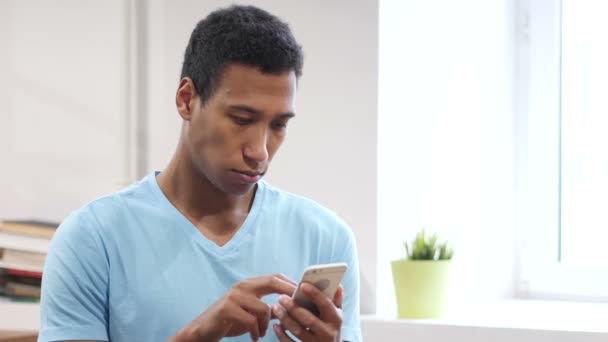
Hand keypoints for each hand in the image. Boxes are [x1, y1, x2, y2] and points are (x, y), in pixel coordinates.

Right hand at [172, 274, 296, 341]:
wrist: (203, 330)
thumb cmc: (230, 320)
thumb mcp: (250, 311)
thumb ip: (267, 307)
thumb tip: (289, 308)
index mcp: (249, 284)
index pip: (274, 277)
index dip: (290, 283)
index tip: (304, 293)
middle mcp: (242, 286)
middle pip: (272, 282)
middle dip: (288, 293)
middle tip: (299, 306)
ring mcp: (234, 296)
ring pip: (263, 308)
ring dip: (266, 324)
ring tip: (262, 333)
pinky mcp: (227, 309)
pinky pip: (251, 321)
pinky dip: (256, 331)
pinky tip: (254, 338)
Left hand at [272, 283, 342, 341]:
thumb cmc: (330, 328)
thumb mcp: (336, 315)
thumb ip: (336, 300)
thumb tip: (337, 284)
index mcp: (335, 320)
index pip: (326, 305)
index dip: (315, 294)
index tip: (302, 285)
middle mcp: (327, 333)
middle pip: (309, 320)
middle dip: (293, 308)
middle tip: (281, 297)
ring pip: (298, 331)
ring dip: (285, 319)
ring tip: (276, 308)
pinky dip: (281, 335)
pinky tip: (276, 325)